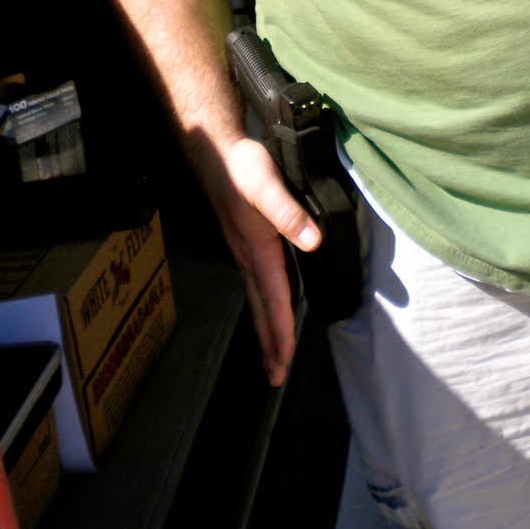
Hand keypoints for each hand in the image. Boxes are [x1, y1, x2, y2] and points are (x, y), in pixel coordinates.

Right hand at [195, 133, 321, 385]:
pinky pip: (257, 284)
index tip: (285, 361)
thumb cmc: (242, 167)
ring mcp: (245, 251)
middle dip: (270, 343)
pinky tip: (269, 307)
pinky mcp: (246, 242)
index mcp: (258, 249)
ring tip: (274, 354)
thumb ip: (290, 213)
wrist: (216, 152)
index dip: (281, 330)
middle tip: (275, 376)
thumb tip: (313, 242)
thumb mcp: (268, 185)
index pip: (273, 298)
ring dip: (267, 328)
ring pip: (258, 298)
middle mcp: (249, 257)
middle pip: (262, 308)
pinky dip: (264, 305)